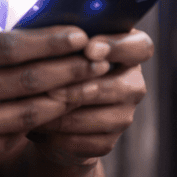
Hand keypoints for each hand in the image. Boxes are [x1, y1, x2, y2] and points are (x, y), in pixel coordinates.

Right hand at [0, 6, 109, 176]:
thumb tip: (4, 23)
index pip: (8, 46)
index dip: (50, 40)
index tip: (79, 34)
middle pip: (25, 81)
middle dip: (70, 69)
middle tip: (100, 58)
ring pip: (25, 116)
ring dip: (63, 100)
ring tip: (88, 86)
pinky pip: (8, 140)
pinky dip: (35, 126)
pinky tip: (54, 112)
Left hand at [25, 29, 153, 166]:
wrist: (50, 111)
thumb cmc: (54, 64)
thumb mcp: (60, 46)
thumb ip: (65, 38)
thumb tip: (54, 34)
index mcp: (127, 51)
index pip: (140, 46)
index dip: (117, 47)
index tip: (89, 49)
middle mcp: (133, 83)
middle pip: (121, 88)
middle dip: (82, 89)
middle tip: (52, 89)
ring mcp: (124, 115)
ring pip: (102, 119)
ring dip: (66, 116)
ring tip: (35, 109)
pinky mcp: (108, 142)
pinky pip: (88, 142)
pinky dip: (60, 137)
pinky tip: (39, 128)